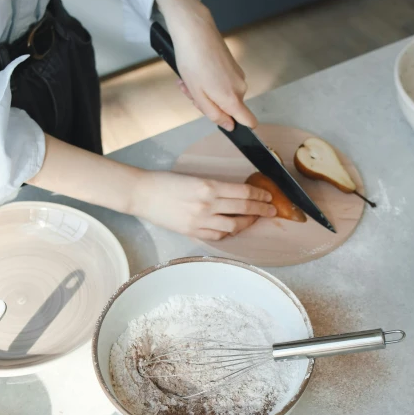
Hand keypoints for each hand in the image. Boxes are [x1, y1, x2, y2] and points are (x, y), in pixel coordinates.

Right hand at [131, 171, 275, 239]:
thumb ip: (214, 187)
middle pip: (243, 208)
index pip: (243, 192)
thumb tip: (236, 194)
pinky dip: (228, 233)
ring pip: (233, 226)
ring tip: (254, 219)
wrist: (142, 194)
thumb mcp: (194, 178)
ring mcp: (200, 221)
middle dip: (261, 209)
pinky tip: (233, 228)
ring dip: (247, 223)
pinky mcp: (192, 232)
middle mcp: (207, 204)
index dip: (259, 194)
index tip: (268, 195)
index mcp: (208, 186)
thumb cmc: (165, 182)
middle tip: (271, 209)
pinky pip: (217, 236)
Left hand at [155, 0, 256, 130]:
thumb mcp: (198, 95)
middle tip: (191, 93)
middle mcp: (240, 87)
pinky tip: (196, 71)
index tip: (226, 124)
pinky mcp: (233, 66)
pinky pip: (222, 82)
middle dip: (210, 104)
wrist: (195, 31)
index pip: (249, 121)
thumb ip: (215, 114)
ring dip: (206, 91)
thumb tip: (229, 126)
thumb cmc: (193, 61)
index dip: (239, 126)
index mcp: (232, 98)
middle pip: (229, 108)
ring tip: (190, 80)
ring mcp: (238, 75)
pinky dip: (209, 81)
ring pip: (223, 94)